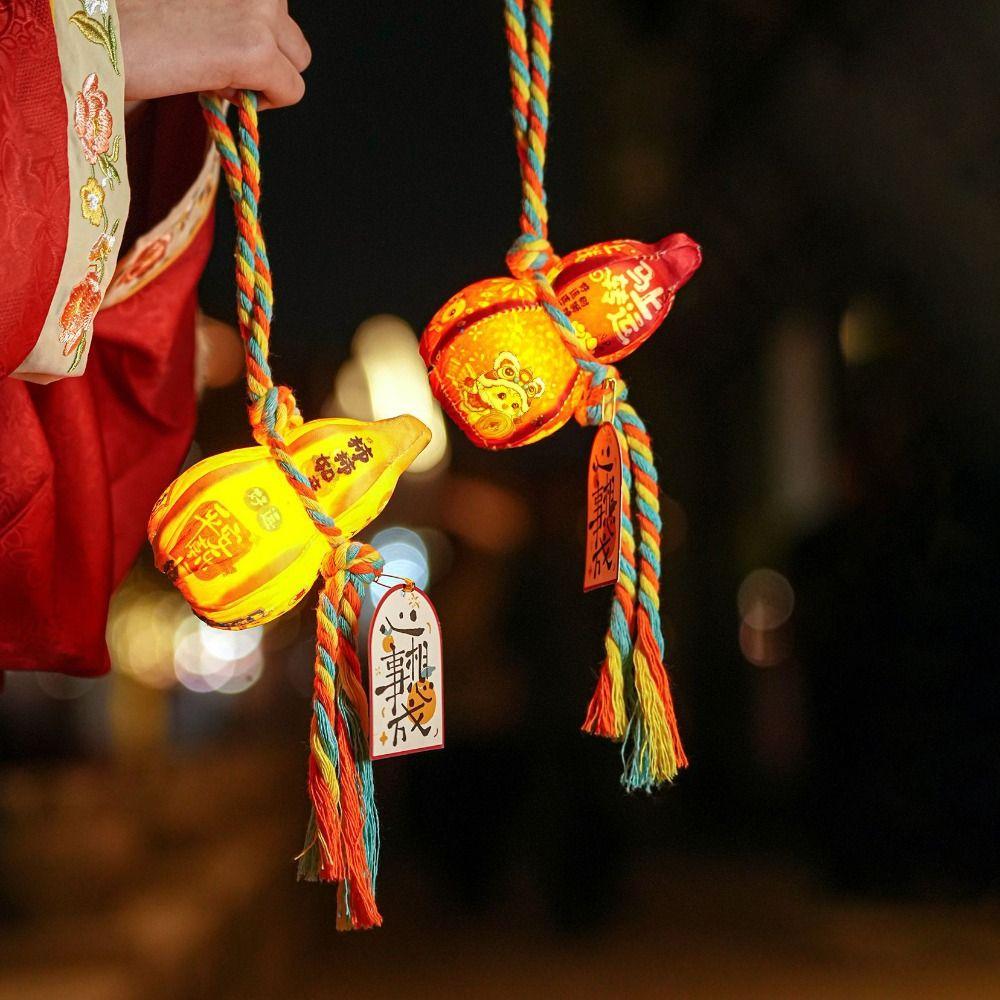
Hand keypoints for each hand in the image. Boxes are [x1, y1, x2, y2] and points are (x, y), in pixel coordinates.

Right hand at [116, 0, 310, 108]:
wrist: (95, 33)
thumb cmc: (128, 17)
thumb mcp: (190, 2)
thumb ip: (225, 9)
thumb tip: (253, 41)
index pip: (272, 6)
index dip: (249, 32)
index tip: (212, 42)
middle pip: (291, 31)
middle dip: (264, 56)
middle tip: (213, 63)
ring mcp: (260, 11)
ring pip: (298, 59)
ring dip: (265, 77)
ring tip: (213, 73)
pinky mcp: (259, 50)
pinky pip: (291, 90)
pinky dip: (262, 102)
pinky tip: (218, 89)